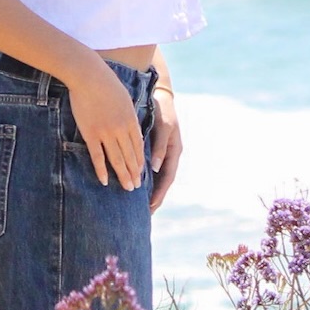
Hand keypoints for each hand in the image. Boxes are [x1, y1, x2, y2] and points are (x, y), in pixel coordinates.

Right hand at [67, 56, 145, 191]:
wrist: (89, 75)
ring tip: (127, 188)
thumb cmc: (106, 82)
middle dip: (134, 173)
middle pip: (130, 156)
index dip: (140, 161)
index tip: (142, 172)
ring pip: (117, 159)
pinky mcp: (90, 133)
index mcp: (130, 120)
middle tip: (136, 187)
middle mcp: (121, 129)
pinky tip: (105, 180)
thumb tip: (133, 129)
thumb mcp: (124, 98)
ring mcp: (105, 133)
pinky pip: (97, 156)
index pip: (139, 147)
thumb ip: (129, 114)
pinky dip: (101, 170)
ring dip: (123, 175)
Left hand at [148, 89, 181, 212]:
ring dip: (150, 190)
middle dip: (155, 197)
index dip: (160, 193)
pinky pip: (150, 167)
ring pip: (156, 176)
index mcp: (174, 151)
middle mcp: (169, 154)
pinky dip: (145, 178)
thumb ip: (160, 146)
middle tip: (145, 214)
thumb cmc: (162, 110)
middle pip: (162, 181)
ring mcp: (162, 152)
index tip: (151, 207)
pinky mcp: (154, 148)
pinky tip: (135, 185)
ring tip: (140, 205)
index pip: (167, 179)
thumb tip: (156, 168)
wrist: (158, 94)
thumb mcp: (164, 126)